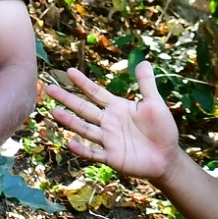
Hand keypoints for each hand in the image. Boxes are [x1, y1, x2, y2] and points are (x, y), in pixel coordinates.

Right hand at [44, 61, 181, 182]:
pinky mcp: (111, 157)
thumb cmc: (162, 129)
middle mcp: (108, 122)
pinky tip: (70, 143)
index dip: (83, 83)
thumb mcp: (155, 103)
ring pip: (85, 129)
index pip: (96, 92)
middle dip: (67, 99)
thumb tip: (143, 61)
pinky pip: (94, 152)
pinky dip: (83, 149)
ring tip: (54, 112)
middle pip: (84, 108)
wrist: (167, 157)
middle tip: (49, 88)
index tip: (69, 71)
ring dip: (70, 121)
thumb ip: (147, 84)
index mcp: (117, 107)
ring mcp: (108, 140)